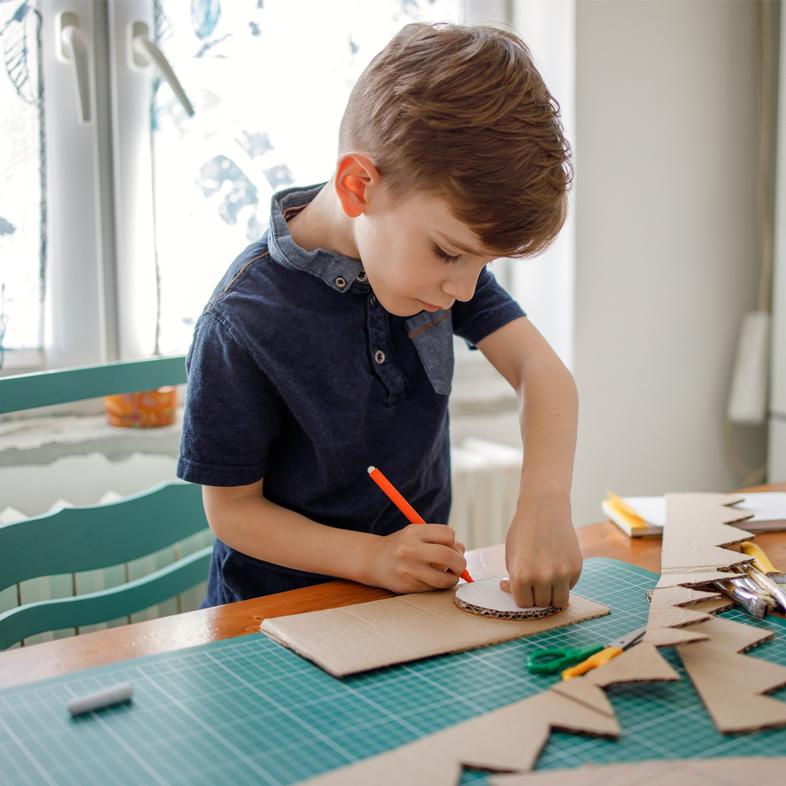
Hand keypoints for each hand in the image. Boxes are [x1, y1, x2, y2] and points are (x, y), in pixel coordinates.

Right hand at [367, 524, 466, 593]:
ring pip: (444, 578)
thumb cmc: (401, 546)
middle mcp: (410, 549)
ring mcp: (409, 569)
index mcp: (414, 532)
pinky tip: (435, 580)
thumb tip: (461, 549)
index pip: (448, 534)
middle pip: (448, 555)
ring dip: (453, 578)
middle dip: (460, 563)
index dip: (453, 542)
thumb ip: (439, 539)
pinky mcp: (409, 586)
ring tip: (449, 575)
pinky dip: (440, 585)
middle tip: (458, 565)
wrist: (374, 560)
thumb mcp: (416, 535)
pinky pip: (434, 588)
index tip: (450, 547)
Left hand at [501, 493, 581, 607]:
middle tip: (535, 578)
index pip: (523, 604)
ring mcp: (562, 574)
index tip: (523, 586)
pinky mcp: (576, 568)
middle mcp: (542, 578)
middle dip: (537, 594)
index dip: (522, 595)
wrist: (545, 509)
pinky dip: (564, 582)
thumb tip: (511, 592)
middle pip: (542, 604)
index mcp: (521, 576)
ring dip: (552, 594)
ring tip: (546, 578)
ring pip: (559, 602)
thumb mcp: (511, 556)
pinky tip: (557, 563)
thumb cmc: (524, 532)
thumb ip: (514, 578)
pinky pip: (570, 587)